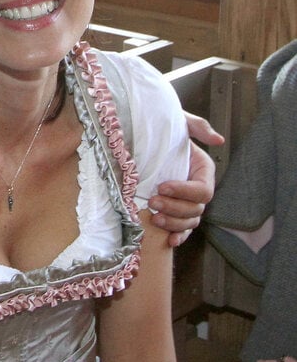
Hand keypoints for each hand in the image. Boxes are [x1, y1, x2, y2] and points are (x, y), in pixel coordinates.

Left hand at [148, 112, 221, 246]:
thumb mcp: (178, 121)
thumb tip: (218, 140)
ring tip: (154, 218)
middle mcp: (197, 187)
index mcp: (203, 169)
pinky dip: (179, 236)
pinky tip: (170, 241)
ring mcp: (187, 201)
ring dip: (174, 223)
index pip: (202, 189)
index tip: (162, 186)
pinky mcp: (176, 211)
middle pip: (196, 208)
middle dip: (175, 208)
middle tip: (152, 201)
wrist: (143, 135)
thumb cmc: (161, 125)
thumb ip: (197, 126)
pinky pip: (184, 229)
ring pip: (190, 221)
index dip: (184, 191)